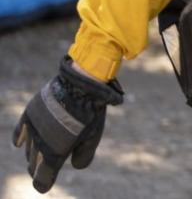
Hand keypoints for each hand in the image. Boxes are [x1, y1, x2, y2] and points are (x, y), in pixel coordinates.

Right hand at [11, 57, 123, 192]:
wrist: (81, 85)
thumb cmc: (90, 113)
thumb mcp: (93, 138)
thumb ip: (84, 156)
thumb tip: (75, 165)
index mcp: (53, 154)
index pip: (42, 178)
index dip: (43, 183)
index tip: (45, 185)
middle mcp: (38, 144)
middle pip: (33, 164)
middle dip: (39, 169)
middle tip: (44, 171)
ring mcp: (32, 129)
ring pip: (29, 149)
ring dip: (34, 154)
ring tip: (39, 155)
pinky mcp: (30, 114)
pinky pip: (19, 132)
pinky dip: (19, 138)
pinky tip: (19, 143)